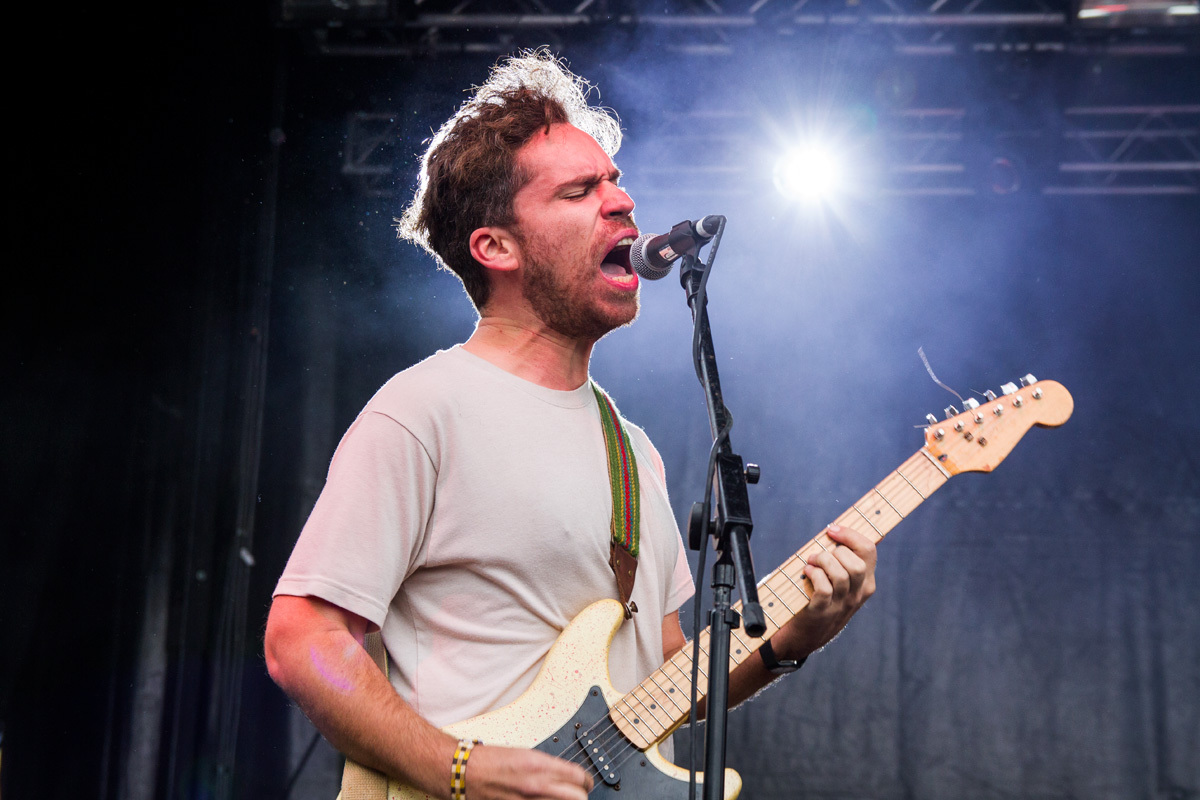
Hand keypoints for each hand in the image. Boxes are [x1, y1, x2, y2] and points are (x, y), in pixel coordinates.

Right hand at [464, 744, 593, 799]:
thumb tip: (564, 776)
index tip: (585, 782)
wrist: (465, 772)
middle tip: (579, 793)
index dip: (586, 781)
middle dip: (581, 795)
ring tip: (562, 799)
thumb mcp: (525, 754)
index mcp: (540, 765)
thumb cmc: (491, 760)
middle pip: (578, 797)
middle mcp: (537, 784)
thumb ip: (547, 767)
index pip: (579, 777)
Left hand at [773, 524, 876, 657]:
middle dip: (836, 551)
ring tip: (811, 562)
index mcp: (866, 583)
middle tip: (819, 554)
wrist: (808, 635)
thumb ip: (849, 560)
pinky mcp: (823, 611)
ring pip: (840, 574)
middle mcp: (857, 594)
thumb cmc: (824, 600)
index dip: (850, 535)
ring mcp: (841, 604)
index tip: (832, 529)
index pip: (869, 550)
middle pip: (857, 564)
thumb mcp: (843, 583)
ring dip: (822, 561)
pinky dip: (814, 574)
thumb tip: (857, 532)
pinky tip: (807, 572)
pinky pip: (824, 588)